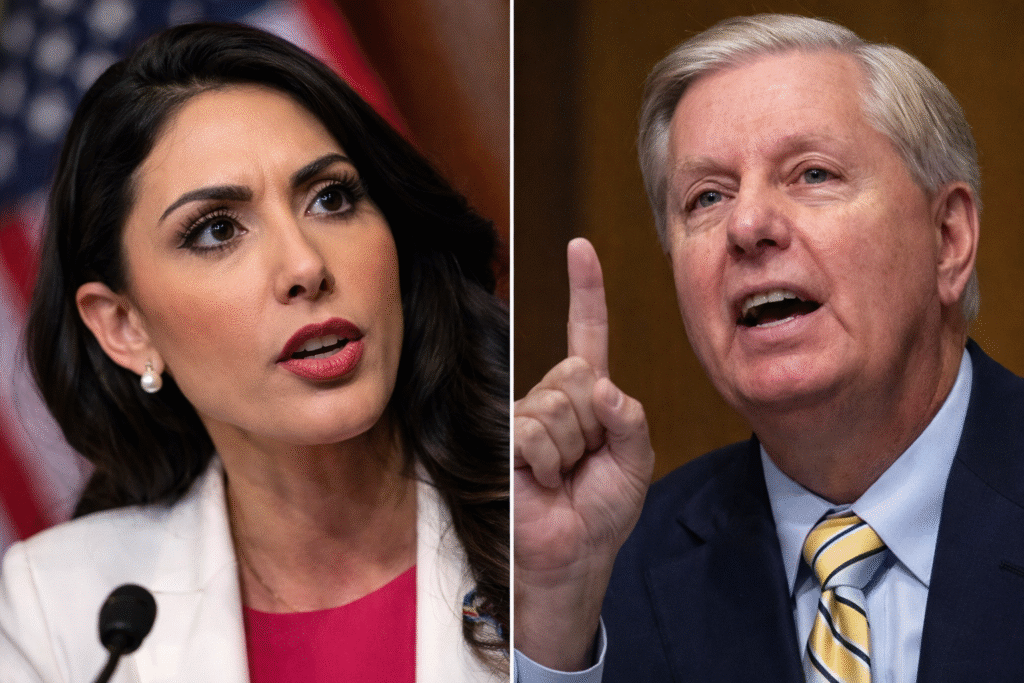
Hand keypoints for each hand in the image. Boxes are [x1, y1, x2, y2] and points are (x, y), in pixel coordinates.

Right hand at [514, 238, 653, 670]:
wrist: (575, 554)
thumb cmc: (603, 508)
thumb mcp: (637, 460)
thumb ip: (631, 418)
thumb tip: (603, 388)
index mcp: (588, 394)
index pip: (587, 332)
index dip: (585, 290)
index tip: (580, 248)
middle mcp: (554, 396)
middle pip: (580, 375)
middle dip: (595, 424)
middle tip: (588, 460)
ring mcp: (527, 416)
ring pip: (559, 405)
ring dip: (574, 450)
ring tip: (566, 475)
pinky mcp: (507, 440)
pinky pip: (535, 432)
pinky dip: (551, 462)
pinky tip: (546, 481)